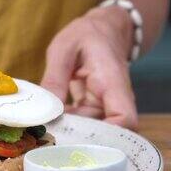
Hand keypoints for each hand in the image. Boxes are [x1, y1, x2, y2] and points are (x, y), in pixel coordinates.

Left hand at [41, 6, 137, 129]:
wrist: (102, 30)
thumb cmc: (85, 35)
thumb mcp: (63, 49)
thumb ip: (54, 79)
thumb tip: (46, 112)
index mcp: (112, 82)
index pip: (125, 119)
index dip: (109, 136)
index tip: (80, 140)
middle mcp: (114, 99)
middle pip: (108, 132)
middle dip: (81, 139)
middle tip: (52, 139)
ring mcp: (105, 106)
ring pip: (92, 131)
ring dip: (70, 133)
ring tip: (45, 131)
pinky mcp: (94, 109)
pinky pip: (83, 125)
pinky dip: (67, 126)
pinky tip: (48, 121)